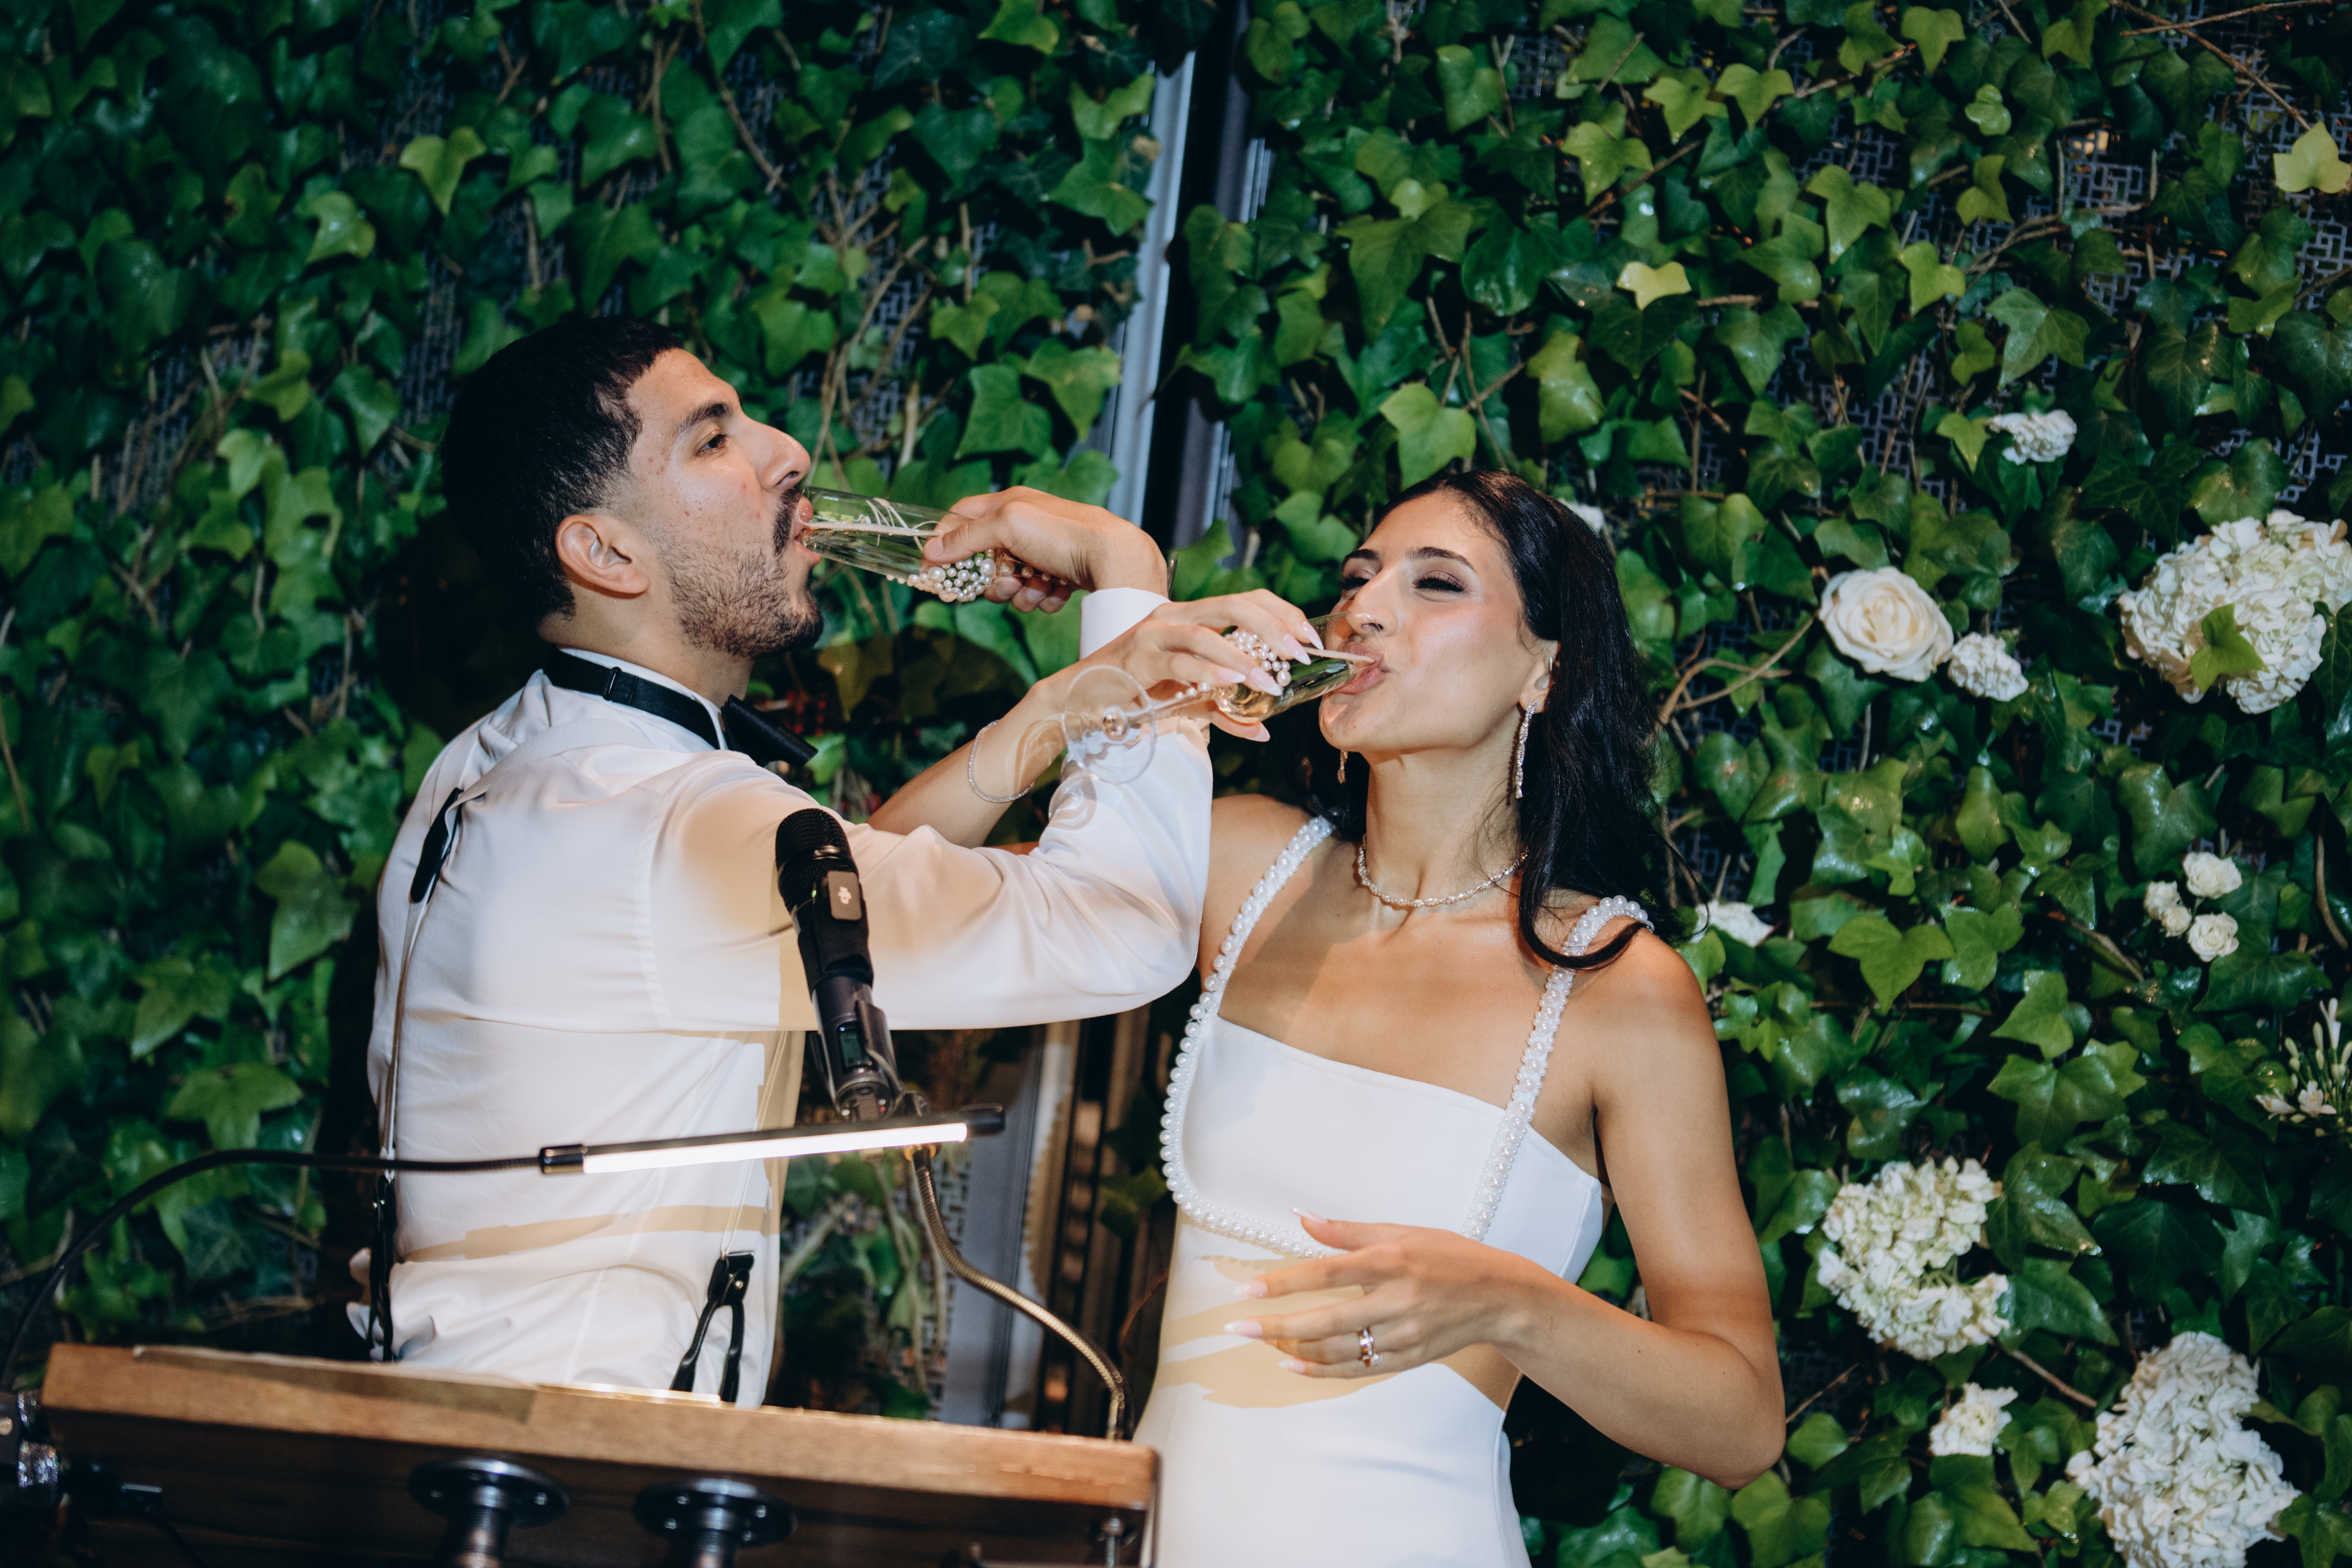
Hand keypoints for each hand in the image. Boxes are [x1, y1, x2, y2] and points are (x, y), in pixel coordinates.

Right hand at [926, 487, 1166, 608]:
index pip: (964, 515)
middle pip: (987, 558)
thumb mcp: (1007, 524)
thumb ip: (966, 535)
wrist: (1114, 558)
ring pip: (1012, 581)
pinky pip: (1038, 593)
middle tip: (1003, 584)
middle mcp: (1029, 525)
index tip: (937, 565)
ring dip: (1019, 593)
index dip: (947, 539)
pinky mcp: (1064, 574)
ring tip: (1037, 589)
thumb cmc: (1063, 533)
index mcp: (1011, 504)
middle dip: (991, 578)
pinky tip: (1057, 593)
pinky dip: (1043, 597)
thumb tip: (931, 550)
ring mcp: (1047, 551)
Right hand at [1077, 591, 1321, 741]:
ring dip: (1244, 657)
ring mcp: (1154, 633)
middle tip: (1299, 654)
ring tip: (1270, 681)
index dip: (1283, 613)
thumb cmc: (1137, 694)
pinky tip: (1231, 683)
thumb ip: (1226, 710)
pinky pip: (1179, 660)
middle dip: (1274, 626)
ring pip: (1207, 632)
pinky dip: (1208, 671)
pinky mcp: (1137, 657)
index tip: (1309, 639)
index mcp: (1192, 617)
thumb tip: (1264, 730)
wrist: (1081, 699)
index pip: (1247, 600)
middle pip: (1235, 605)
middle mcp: (1175, 616)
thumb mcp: (1189, 701)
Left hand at [1220, 1212, 1539, 1377]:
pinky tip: (1294, 1365)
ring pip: (1338, 1350)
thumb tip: (1301, 1217)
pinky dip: (1322, 1371)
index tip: (1248, 1289)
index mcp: (1390, 1261)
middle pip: (1325, 1319)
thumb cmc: (1450, 1257)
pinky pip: (1356, 1369)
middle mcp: (1395, 1300)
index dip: (1284, 1282)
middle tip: (1238, 1326)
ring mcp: (1403, 1335)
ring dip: (1294, 1348)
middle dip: (1277, 1325)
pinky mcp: (1408, 1359)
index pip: (1325, 1273)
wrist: (1501, 1296)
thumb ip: (1347, 1231)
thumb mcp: (1401, 1232)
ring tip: (1263, 1341)